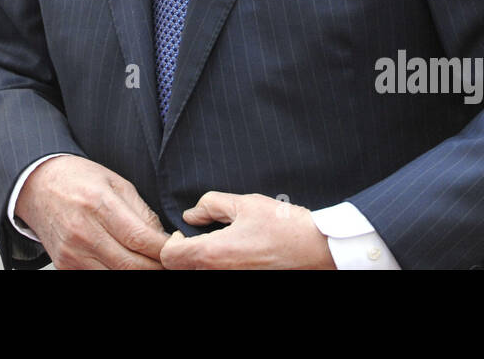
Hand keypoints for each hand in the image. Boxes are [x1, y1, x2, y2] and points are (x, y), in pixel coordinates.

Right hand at [15, 155, 169, 268]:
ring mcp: (72, 253)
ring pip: (116, 277)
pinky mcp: (65, 266)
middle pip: (131, 265)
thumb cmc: (78, 179)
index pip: (140, 238)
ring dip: (139, 272)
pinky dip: (116, 274)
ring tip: (150, 263)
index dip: (164, 250)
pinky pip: (98, 278)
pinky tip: (127, 264)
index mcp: (98, 204)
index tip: (177, 249)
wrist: (37, 186)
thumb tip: (164, 238)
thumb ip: (142, 211)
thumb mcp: (115, 182)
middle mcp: (83, 232)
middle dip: (157, 267)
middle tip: (170, 263)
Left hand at [160, 192, 336, 269]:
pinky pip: (218, 275)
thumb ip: (211, 205)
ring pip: (200, 273)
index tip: (188, 230)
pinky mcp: (243, 280)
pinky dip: (217, 265)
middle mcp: (218, 273)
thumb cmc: (281, 224)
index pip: (170, 256)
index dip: (173, 241)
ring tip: (218, 242)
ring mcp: (232, 279)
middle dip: (184, 252)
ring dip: (200, 260)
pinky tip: (233, 252)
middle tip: (199, 236)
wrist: (313, 247)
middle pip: (181, 268)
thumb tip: (191, 214)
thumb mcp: (244, 203)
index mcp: (213, 253)